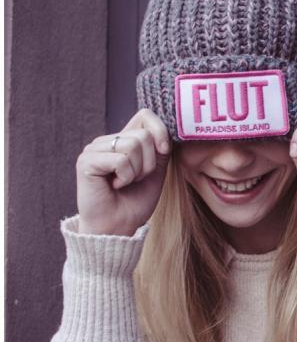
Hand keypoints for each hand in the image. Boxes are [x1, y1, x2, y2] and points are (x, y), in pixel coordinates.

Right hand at [76, 109, 170, 235]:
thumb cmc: (135, 201)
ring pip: (133, 145)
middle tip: (135, 179)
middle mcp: (107, 140)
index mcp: (123, 140)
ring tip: (124, 183)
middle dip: (149, 163)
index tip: (163, 151)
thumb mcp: (156, 172)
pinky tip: (114, 186)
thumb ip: (160, 149)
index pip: (145, 115)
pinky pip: (121, 160)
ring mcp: (94, 149)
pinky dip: (125, 177)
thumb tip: (166, 130)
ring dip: (137, 171)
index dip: (160, 131)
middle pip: (143, 134)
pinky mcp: (86, 161)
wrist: (118, 227)